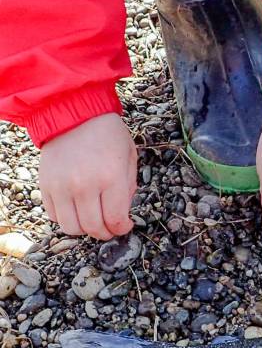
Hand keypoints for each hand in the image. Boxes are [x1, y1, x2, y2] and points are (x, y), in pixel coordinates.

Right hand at [39, 113, 136, 239]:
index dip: (122, 229)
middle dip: (105, 233)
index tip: (125, 226)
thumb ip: (128, 187)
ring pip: (71, 228)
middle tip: (110, 228)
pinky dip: (66, 218)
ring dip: (84, 230)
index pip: (115, 220)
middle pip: (93, 228)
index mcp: (110, 178)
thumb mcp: (129, 157)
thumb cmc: (107, 134)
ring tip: (93, 220)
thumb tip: (123, 213)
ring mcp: (61, 186)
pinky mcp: (45, 185)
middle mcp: (84, 185)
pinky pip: (54, 215)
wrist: (74, 113)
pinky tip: (76, 209)